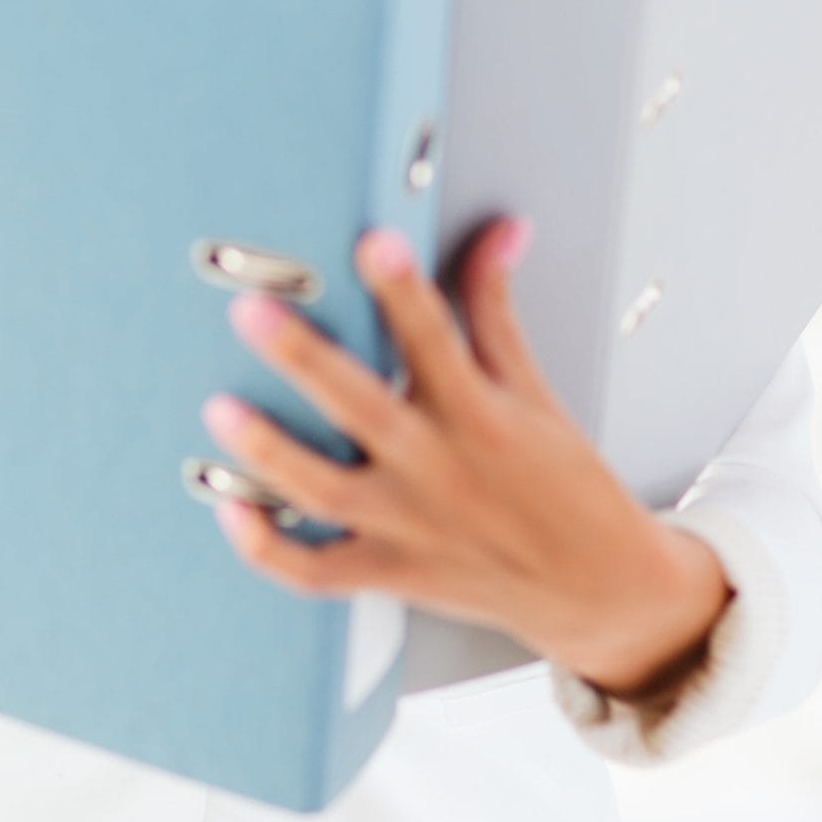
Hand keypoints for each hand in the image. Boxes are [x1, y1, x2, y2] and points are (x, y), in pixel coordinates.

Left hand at [198, 218, 732, 700]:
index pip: (437, 338)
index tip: (375, 242)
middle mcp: (440, 470)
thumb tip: (500, 232)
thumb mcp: (536, 391)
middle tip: (251, 313)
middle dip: (303, 359)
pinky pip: (316, 570)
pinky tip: (229, 509)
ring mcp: (410, 527)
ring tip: (220, 407)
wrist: (601, 589)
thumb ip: (498, 310)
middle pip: (362, 408)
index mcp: (480, 416)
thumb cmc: (568, 487)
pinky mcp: (393, 573)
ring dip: (268, 452)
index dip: (404, 289)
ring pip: (323, 491)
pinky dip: (267, 549)